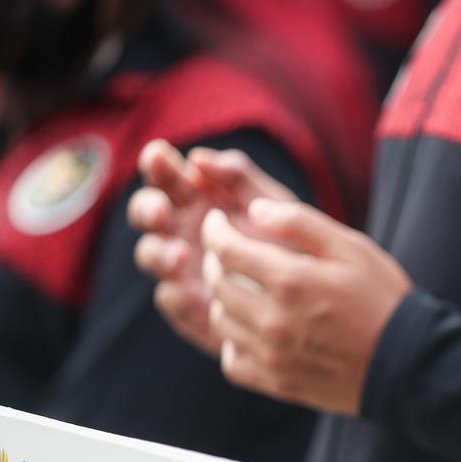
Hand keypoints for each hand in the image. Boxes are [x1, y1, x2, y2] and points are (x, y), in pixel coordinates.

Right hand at [128, 140, 295, 355]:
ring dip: (159, 252)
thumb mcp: (271, 202)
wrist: (314, 295)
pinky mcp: (189, 305)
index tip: (158, 155)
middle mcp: (181, 230)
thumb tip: (197, 158)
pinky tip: (189, 291)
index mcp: (196, 198)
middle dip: (148, 209)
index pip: (166, 177)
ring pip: (150, 255)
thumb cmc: (288, 238)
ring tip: (180, 254)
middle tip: (161, 210)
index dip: (157, 165)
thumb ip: (238, 177)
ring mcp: (181, 268)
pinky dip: (176, 293)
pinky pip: (171, 298)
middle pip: (146, 213)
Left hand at [199, 199, 412, 415]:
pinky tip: (250, 330)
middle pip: (217, 284)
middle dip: (215, 261)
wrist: (409, 363)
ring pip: (220, 321)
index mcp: (291, 281)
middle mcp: (274, 320)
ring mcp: (273, 355)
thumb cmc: (383, 299)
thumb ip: (301, 223)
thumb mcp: (352, 248)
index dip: (214, 230)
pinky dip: (232, 342)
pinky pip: (231, 360)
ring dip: (223, 300)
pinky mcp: (277, 382)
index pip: (226, 249)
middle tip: (228, 253)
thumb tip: (255, 209)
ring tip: (241, 289)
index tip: (217, 223)